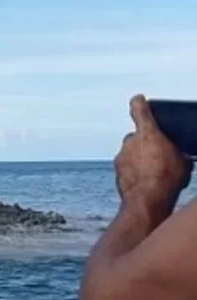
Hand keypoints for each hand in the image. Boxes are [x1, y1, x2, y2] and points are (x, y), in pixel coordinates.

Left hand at [115, 95, 192, 209]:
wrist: (147, 200)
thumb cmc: (166, 177)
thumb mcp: (182, 160)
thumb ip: (176, 151)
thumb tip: (177, 154)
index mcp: (147, 132)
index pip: (140, 110)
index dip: (139, 104)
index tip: (138, 100)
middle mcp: (130, 142)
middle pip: (136, 137)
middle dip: (145, 144)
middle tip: (157, 155)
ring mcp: (121, 157)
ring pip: (130, 153)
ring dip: (138, 159)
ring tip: (154, 172)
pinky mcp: (116, 172)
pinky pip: (126, 167)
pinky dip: (133, 171)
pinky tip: (146, 181)